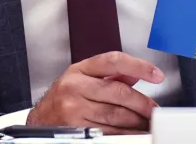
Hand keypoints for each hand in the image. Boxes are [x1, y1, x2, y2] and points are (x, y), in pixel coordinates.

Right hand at [27, 51, 164, 134]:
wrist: (39, 120)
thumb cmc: (62, 98)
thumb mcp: (81, 78)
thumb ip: (109, 75)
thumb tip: (134, 75)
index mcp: (80, 70)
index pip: (114, 61)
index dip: (138, 66)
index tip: (156, 75)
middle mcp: (75, 87)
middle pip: (119, 92)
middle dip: (142, 103)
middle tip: (154, 109)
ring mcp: (74, 109)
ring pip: (116, 115)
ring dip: (136, 121)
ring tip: (147, 123)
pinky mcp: (77, 129)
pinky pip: (108, 132)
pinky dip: (124, 134)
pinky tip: (133, 133)